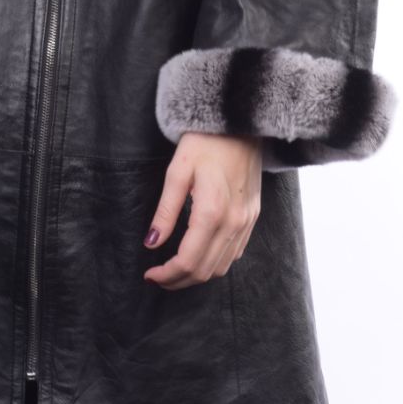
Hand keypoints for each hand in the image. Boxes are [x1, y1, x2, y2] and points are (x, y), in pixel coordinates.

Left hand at [142, 131, 262, 288]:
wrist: (239, 122)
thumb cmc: (204, 142)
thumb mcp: (177, 171)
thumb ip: (165, 211)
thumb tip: (151, 243)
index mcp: (212, 211)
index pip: (189, 261)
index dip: (167, 275)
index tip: (149, 274)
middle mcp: (233, 221)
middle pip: (206, 270)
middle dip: (178, 280)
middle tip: (158, 276)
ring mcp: (247, 221)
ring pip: (222, 267)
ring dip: (197, 275)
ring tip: (175, 269)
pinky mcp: (253, 216)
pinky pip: (236, 252)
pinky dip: (215, 262)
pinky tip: (199, 253)